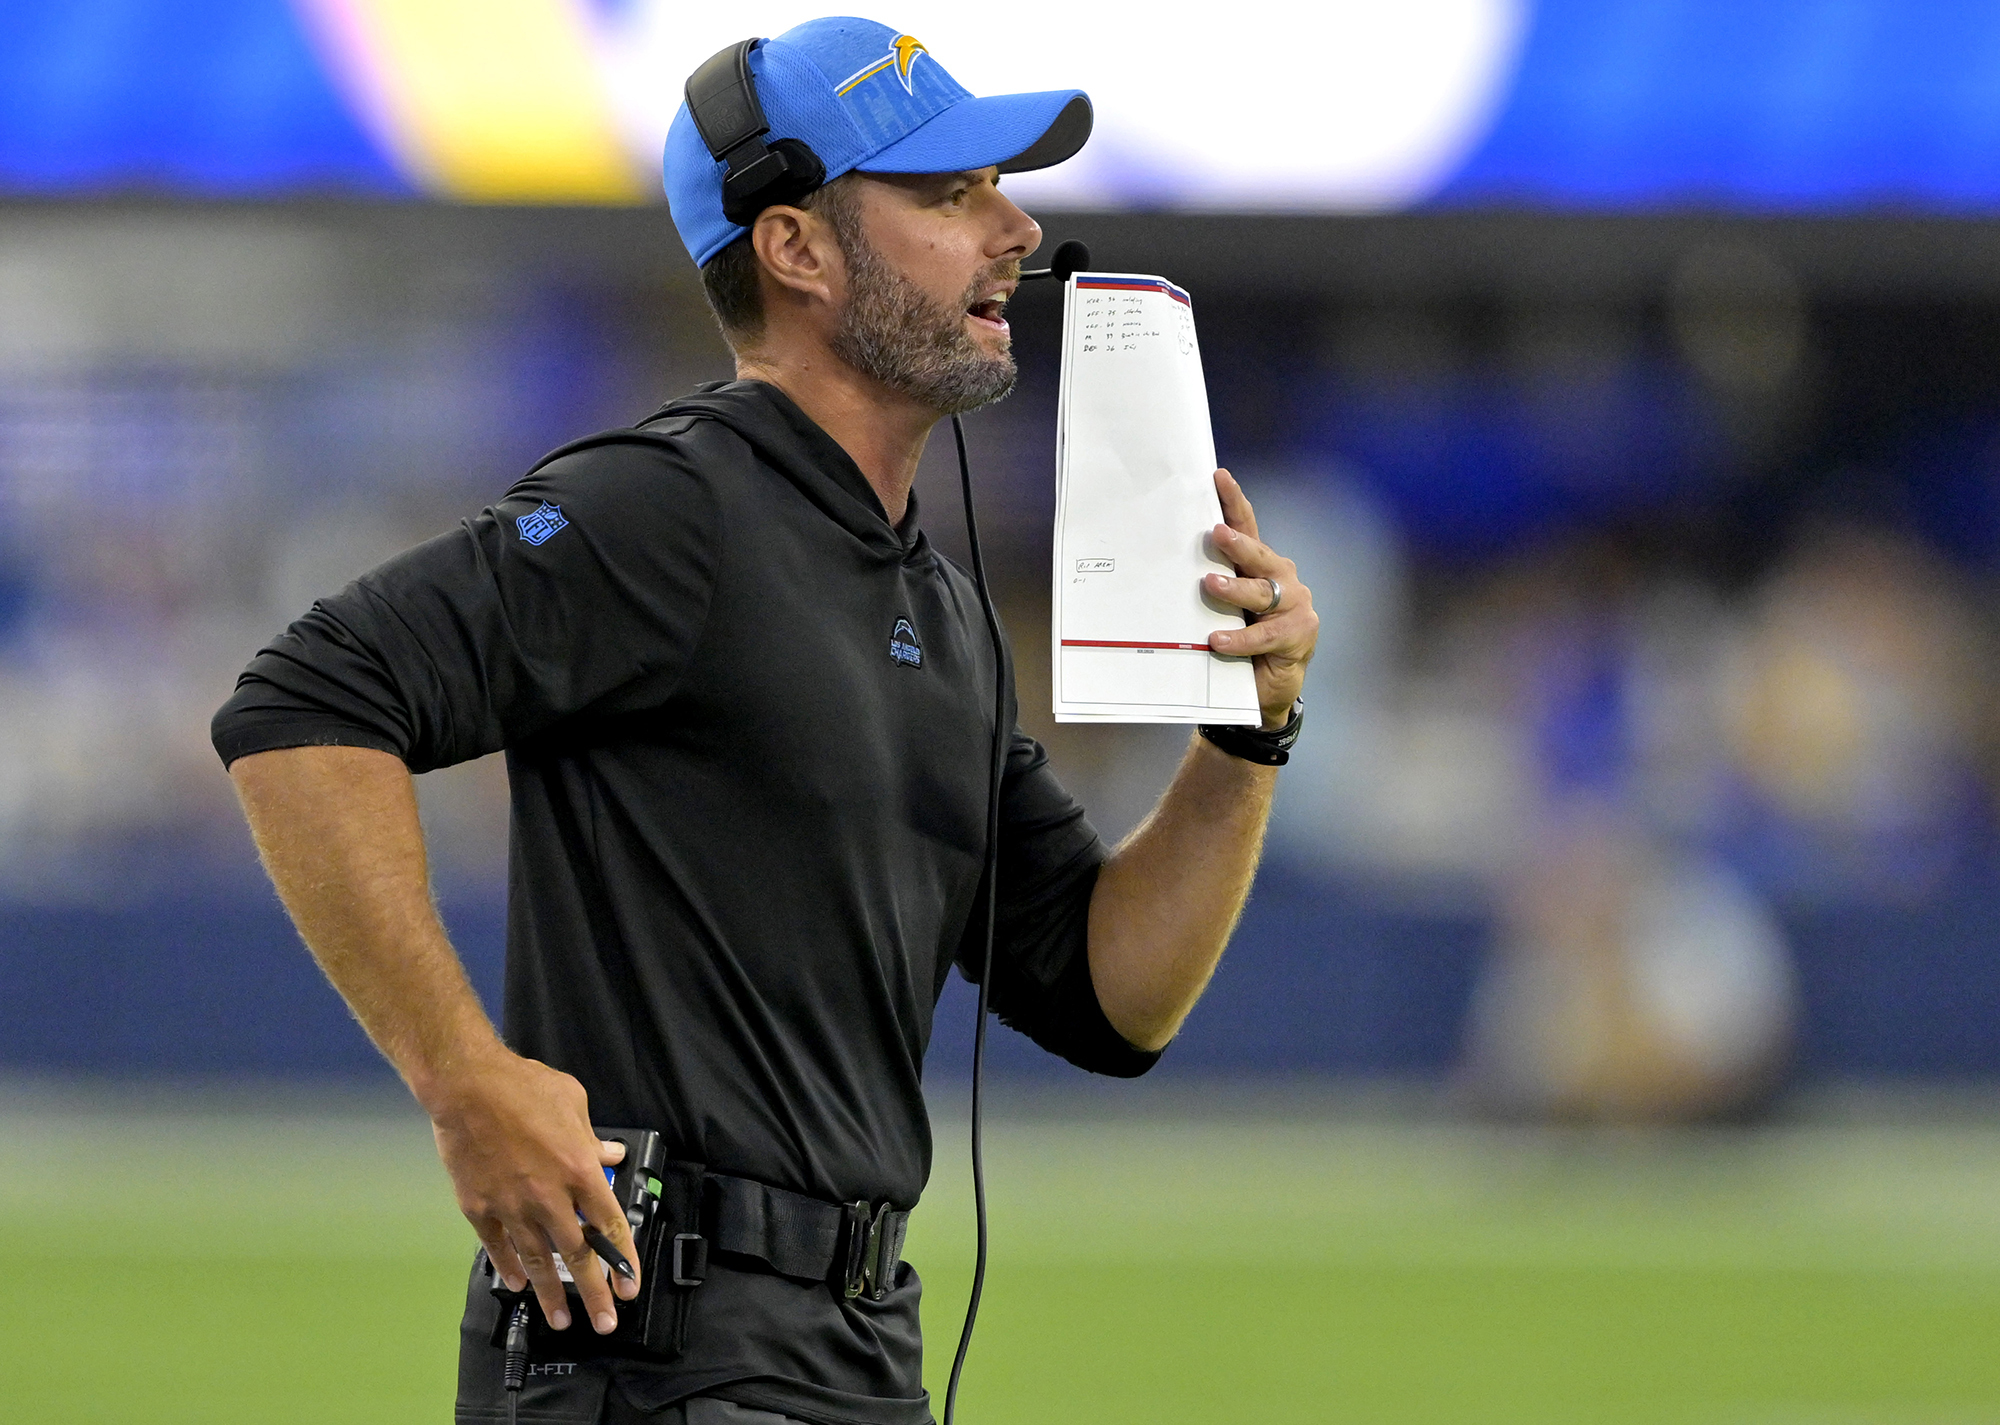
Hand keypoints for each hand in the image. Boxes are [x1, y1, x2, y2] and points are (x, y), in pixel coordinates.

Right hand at [424, 1046, 640, 1333]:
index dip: (622, 1260)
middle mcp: (549, 1196)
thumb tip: (612, 1155)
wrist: (466, 1087)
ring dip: (551, 1293)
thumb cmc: (523, 1086)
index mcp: (579, 1169)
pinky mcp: (479, 1207)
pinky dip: (509, 1266)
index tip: (629, 1286)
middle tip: (604, 1322)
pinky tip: (518, 1283)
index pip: (609, 1225)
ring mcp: (512, 1205)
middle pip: (577, 1254)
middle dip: (593, 1293)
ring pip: (537, 1259)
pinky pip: (498, 1246)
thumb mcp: (573, 1102)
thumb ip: (594, 1137)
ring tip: (561, 1319)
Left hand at [1201, 469, 1318, 728]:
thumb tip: (1164, 569)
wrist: (1266, 690)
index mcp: (1260, 567)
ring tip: (1210, 585)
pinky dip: (1239, 638)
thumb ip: (1209, 589)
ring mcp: (1294, 605)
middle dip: (1238, 543)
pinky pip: (1264, 635)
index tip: (1219, 478)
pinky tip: (1218, 640)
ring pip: (1262, 592)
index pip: (1247, 528)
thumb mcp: (1221, 612)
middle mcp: (1282, 579)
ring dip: (1235, 589)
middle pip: (1259, 555)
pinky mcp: (1299, 634)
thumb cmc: (1240, 645)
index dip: (1234, 503)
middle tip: (1216, 533)